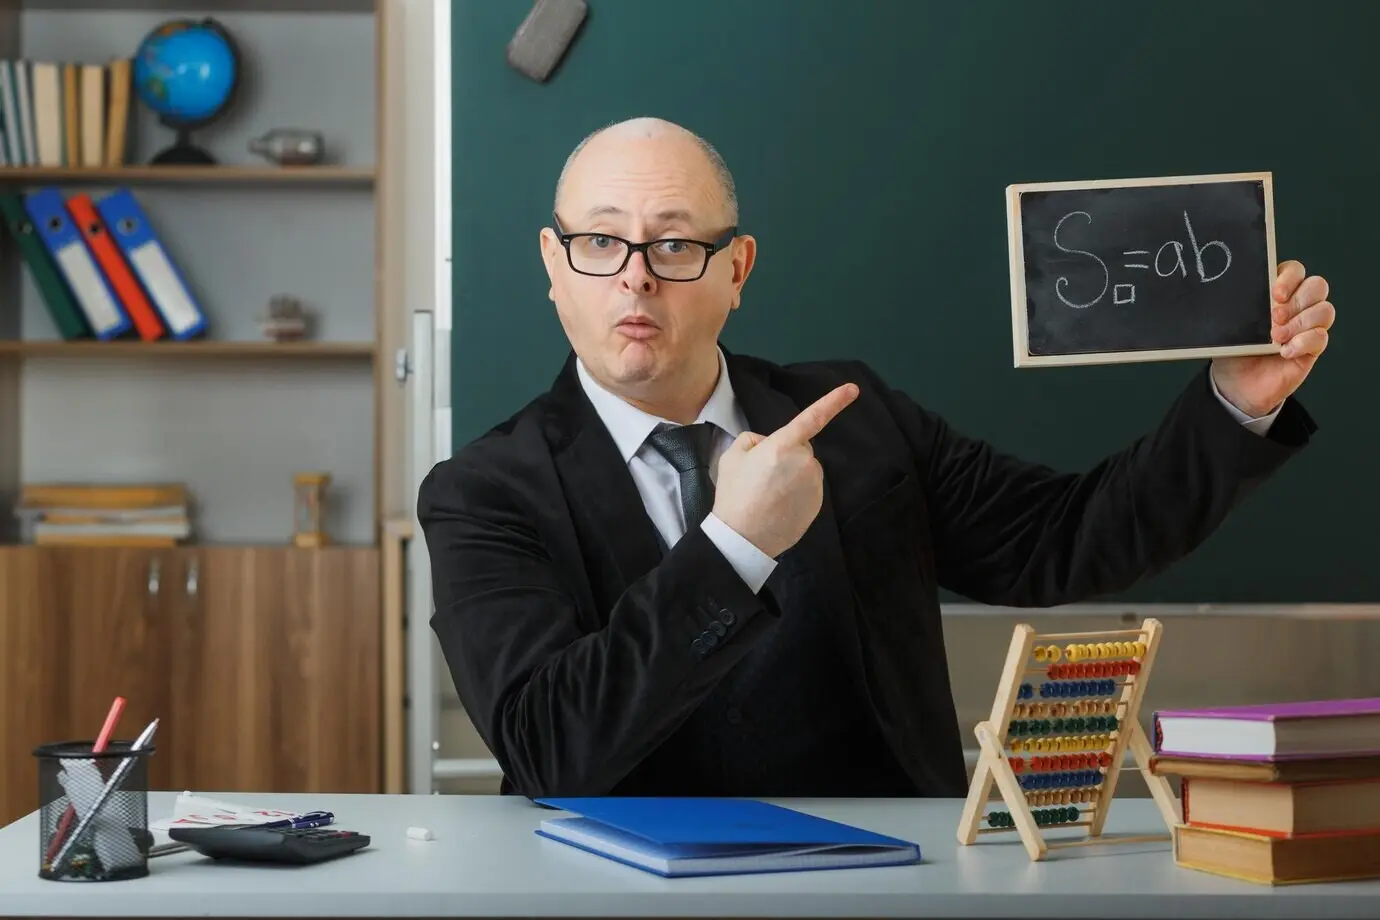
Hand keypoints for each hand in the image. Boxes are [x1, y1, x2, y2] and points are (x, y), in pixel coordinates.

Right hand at [713, 383, 858, 557]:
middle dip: (786, 455)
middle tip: (762, 475)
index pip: (813, 417)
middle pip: (801, 448)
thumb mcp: (732, 456)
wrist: (743, 537)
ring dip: (792, 474)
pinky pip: (808, 488)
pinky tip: (778, 505)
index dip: (834, 401)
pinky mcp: (818, 503)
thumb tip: (767, 443)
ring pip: (805, 469)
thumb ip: (752, 440)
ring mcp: (814, 484)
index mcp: (784, 445)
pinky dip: (797, 493)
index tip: (853, 389)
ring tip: (767, 493)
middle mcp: (805, 461)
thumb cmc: (735, 494)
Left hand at [1211, 260, 1333, 417]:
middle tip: (1275, 317)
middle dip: (1297, 300)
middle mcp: (1296, 306)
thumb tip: (1244, 295)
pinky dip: (1303, 342)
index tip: (1275, 295)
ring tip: (1276, 337)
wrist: (1236, 386)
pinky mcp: (1313, 348)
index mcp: (1275, 293)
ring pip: (1324, 310)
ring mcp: (1307, 326)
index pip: (1295, 271)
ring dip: (1300, 322)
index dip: (1289, 278)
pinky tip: (1284, 352)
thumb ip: (1241, 309)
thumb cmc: (1233, 352)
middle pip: (1317, 286)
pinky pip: (1321, 336)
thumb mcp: (1230, 328)